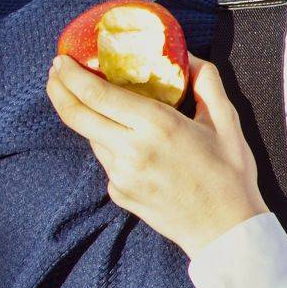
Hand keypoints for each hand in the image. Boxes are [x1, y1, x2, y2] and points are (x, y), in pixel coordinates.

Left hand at [46, 52, 270, 259]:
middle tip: (56, 73)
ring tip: (104, 108)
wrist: (226, 230)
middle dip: (58, 89)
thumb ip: (207, 83)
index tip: (61, 60)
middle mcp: (132, 150)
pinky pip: (108, 161)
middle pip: (76, 114)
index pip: (97, 94)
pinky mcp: (118, 193)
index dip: (72, 74)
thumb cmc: (231, 176)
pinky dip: (114, 147)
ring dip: (91, 119)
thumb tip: (188, 56)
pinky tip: (136, 148)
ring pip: (92, 137)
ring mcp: (120, 175)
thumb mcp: (227, 123)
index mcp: (158, 126)